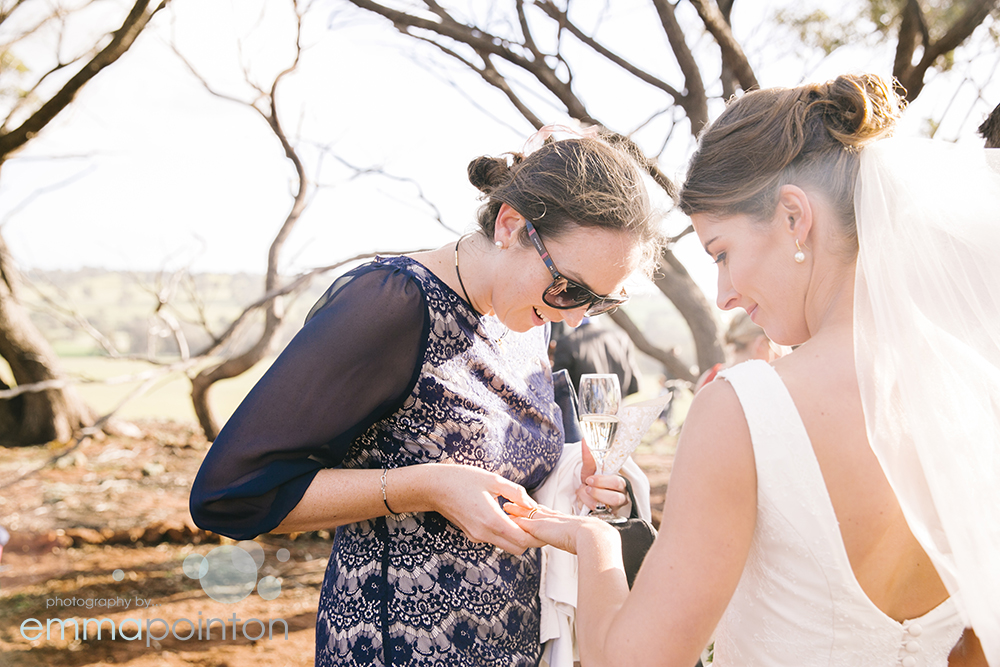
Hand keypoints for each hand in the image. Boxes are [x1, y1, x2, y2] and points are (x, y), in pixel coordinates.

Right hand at [421, 464, 543, 554]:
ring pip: (506, 545)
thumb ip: (516, 493)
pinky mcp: (472, 535)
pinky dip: (505, 532)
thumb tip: (532, 504)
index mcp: (492, 521)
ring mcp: (477, 537)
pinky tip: (506, 515)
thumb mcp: (493, 480)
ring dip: (517, 535)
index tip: (545, 524)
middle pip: (517, 549)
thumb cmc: (463, 479)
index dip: (538, 536)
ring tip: (521, 515)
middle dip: (530, 538)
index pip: (523, 540)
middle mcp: (485, 534)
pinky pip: (495, 540)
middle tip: (535, 521)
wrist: (434, 487)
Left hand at [506, 503, 613, 554]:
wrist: (593, 537)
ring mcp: (546, 521)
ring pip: (527, 513)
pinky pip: (522, 522)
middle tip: (512, 502)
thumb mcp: (584, 540)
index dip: (539, 510)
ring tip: (505, 505)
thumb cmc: (594, 541)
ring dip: (516, 510)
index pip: (548, 513)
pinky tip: (505, 518)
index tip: (531, 506)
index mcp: (564, 520)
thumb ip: (580, 542)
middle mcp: (554, 518)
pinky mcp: (539, 527)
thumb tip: (588, 552)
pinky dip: (514, 520)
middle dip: (524, 506)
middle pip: (535, 509)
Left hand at [577, 439, 627, 512]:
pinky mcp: (610, 514)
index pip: (617, 482)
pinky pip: (602, 514)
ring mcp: (617, 506)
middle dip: (598, 492)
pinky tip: (583, 502)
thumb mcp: (589, 468)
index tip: (588, 479)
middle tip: (586, 486)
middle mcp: (621, 493)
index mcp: (619, 479)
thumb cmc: (592, 478)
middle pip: (616, 497)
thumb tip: (585, 440)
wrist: (587, 492)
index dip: (603, 481)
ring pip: (610, 506)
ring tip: (583, 492)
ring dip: (593, 499)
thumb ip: (588, 456)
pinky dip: (589, 507)